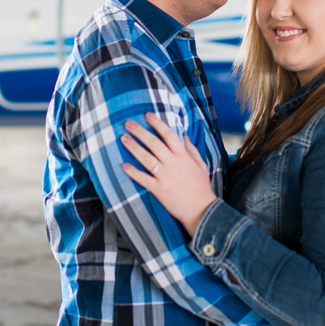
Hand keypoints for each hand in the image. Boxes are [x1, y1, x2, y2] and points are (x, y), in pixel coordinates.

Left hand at [120, 113, 218, 235]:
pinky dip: (133, 172)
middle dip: (140, 131)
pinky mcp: (158, 189)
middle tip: (128, 123)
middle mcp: (173, 163)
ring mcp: (165, 176)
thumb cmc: (201, 187)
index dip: (157, 124)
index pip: (168, 135)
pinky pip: (143, 178)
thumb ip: (191, 149)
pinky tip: (123, 165)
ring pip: (146, 158)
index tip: (146, 115)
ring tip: (123, 138)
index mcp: (183, 156)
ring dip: (133, 147)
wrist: (201, 209)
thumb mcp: (201, 165)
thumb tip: (184, 136)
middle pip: (154, 143)